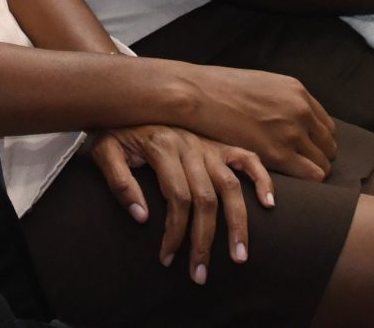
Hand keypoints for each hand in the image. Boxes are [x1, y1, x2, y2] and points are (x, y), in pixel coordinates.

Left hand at [88, 125, 272, 283]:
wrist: (126, 98)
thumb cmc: (114, 130)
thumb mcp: (104, 151)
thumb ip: (119, 183)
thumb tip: (142, 218)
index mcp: (163, 147)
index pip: (177, 199)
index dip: (174, 233)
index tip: (167, 259)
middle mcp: (191, 145)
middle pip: (206, 199)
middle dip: (205, 240)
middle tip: (201, 275)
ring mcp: (208, 144)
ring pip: (231, 186)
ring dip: (238, 223)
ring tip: (240, 256)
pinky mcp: (218, 143)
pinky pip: (247, 158)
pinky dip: (261, 179)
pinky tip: (269, 204)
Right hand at [169, 63, 335, 179]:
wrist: (196, 93)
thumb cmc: (217, 89)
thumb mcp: (259, 85)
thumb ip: (278, 101)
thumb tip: (283, 117)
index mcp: (296, 91)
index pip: (326, 126)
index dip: (317, 143)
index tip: (306, 153)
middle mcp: (300, 110)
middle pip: (329, 146)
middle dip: (317, 159)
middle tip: (299, 169)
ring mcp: (291, 131)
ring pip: (323, 165)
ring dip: (310, 173)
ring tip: (292, 182)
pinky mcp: (278, 153)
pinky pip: (311, 176)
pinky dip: (305, 183)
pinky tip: (290, 186)